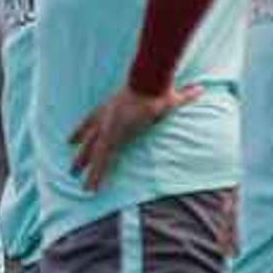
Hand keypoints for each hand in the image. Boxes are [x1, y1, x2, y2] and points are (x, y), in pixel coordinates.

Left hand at [69, 84, 202, 191]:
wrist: (150, 83)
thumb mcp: (171, 93)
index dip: (81, 130)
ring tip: (74, 181)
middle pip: (88, 138)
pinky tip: (89, 189)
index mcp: (113, 105)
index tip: (71, 140)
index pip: (92, 119)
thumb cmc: (159, 85)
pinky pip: (102, 162)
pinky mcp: (113, 139)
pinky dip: (96, 176)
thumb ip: (185, 93)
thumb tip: (201, 89)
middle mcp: (105, 117)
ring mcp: (107, 128)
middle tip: (71, 167)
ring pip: (92, 153)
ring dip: (83, 167)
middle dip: (80, 153)